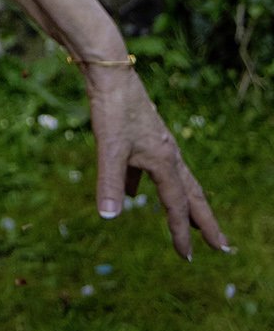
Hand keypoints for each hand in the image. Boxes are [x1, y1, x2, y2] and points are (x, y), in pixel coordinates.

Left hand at [84, 64, 228, 258]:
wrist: (110, 74)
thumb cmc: (112, 109)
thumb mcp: (109, 148)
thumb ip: (109, 183)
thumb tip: (108, 218)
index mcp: (165, 162)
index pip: (176, 206)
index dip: (180, 233)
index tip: (186, 257)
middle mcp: (168, 155)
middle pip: (192, 195)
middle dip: (205, 223)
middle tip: (222, 247)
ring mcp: (157, 144)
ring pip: (176, 181)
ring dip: (182, 203)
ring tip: (188, 222)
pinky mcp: (142, 135)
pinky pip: (150, 168)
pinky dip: (147, 183)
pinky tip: (134, 191)